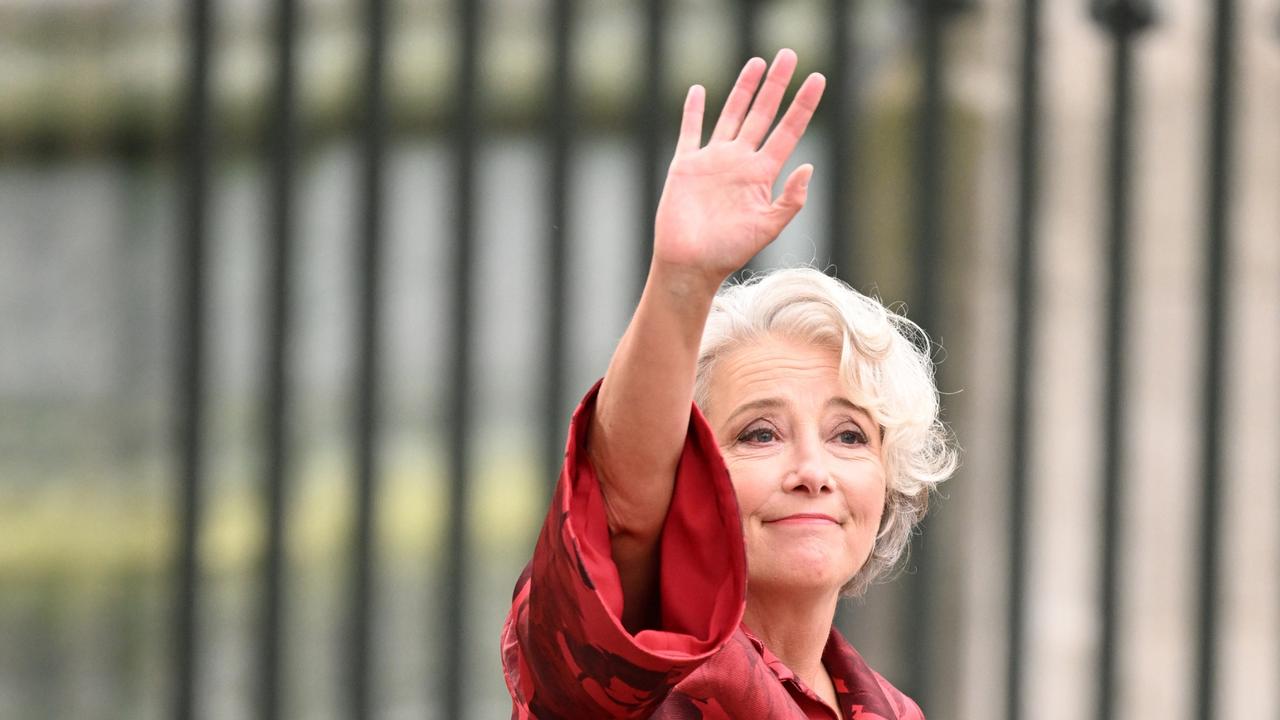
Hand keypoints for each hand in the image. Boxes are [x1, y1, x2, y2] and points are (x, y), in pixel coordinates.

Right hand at [652, 49, 825, 287]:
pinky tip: (700, 90)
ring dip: (744, 89)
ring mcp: (713, 161)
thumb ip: (789, 200)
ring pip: (732, 114)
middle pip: (762, 113)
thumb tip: (808, 168)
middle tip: (788, 54)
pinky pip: (691, 131)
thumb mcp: (768, 228)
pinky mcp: (686, 165)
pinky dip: (694, 111)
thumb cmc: (729, 252)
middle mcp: (740, 162)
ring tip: (756, 62)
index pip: (788, 130)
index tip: (817, 78)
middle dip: (776, 84)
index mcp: (762, 174)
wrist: (690, 264)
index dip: (803, 105)